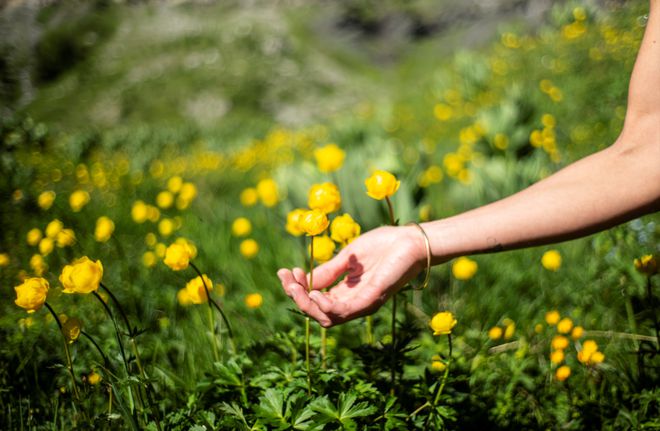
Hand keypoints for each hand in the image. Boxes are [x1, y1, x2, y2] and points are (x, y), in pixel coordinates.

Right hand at [277, 225, 425, 326]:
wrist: (412, 240)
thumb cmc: (385, 245)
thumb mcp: (349, 257)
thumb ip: (329, 270)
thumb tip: (305, 281)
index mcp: (347, 292)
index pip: (315, 300)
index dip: (297, 289)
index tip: (285, 272)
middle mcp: (354, 303)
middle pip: (318, 313)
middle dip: (297, 298)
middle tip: (286, 279)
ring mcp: (363, 304)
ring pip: (328, 318)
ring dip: (307, 303)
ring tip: (295, 286)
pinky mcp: (372, 299)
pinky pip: (344, 312)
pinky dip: (326, 306)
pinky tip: (315, 293)